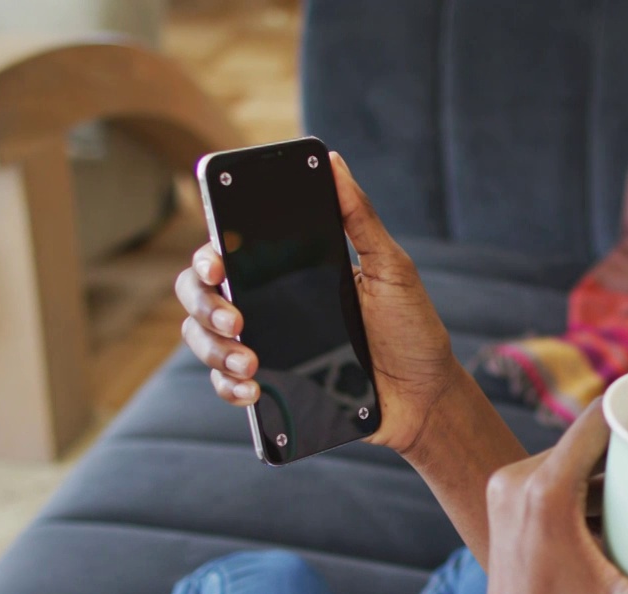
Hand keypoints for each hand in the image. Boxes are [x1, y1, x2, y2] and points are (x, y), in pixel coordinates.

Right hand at [175, 152, 460, 452]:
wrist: (425, 396)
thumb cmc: (411, 329)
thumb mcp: (391, 268)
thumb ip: (359, 218)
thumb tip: (332, 162)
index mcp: (292, 268)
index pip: (231, 250)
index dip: (209, 253)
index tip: (217, 262)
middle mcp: (270, 302)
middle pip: (202, 292)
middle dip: (204, 303)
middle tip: (236, 319)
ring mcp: (267, 344)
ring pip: (204, 337)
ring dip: (215, 348)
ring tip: (249, 362)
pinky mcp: (272, 383)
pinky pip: (225, 383)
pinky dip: (228, 387)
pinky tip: (252, 390)